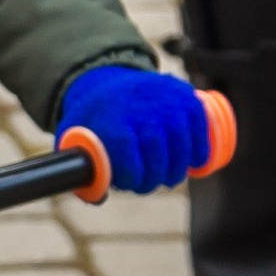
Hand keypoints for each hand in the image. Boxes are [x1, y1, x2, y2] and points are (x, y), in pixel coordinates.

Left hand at [58, 62, 213, 194]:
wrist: (111, 79)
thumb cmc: (94, 119)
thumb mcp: (74, 136)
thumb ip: (78, 167)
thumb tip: (99, 197)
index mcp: (110, 113)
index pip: (126, 149)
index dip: (133, 174)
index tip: (131, 184)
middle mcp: (139, 102)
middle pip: (156, 146)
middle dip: (156, 174)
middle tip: (151, 184)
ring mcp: (164, 95)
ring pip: (181, 138)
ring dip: (179, 166)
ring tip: (171, 177)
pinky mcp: (184, 93)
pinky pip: (200, 123)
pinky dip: (200, 146)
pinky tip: (196, 161)